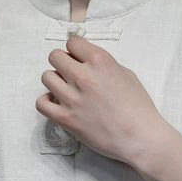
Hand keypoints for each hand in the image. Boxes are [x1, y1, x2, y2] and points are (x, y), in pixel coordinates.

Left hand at [36, 34, 166, 165]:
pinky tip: (57, 104)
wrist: (139, 137)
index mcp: (100, 61)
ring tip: (66, 91)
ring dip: (55, 82)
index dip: (76, 51)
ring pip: (46, 77)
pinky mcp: (66, 119)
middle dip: (62, 63)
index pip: (72, 42)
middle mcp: (83, 76)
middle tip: (71, 75)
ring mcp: (72, 98)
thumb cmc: (138, 108)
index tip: (80, 60)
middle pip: (55, 57)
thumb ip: (104, 65)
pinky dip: (46, 102)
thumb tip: (87, 63)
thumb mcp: (126, 75)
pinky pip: (41, 103)